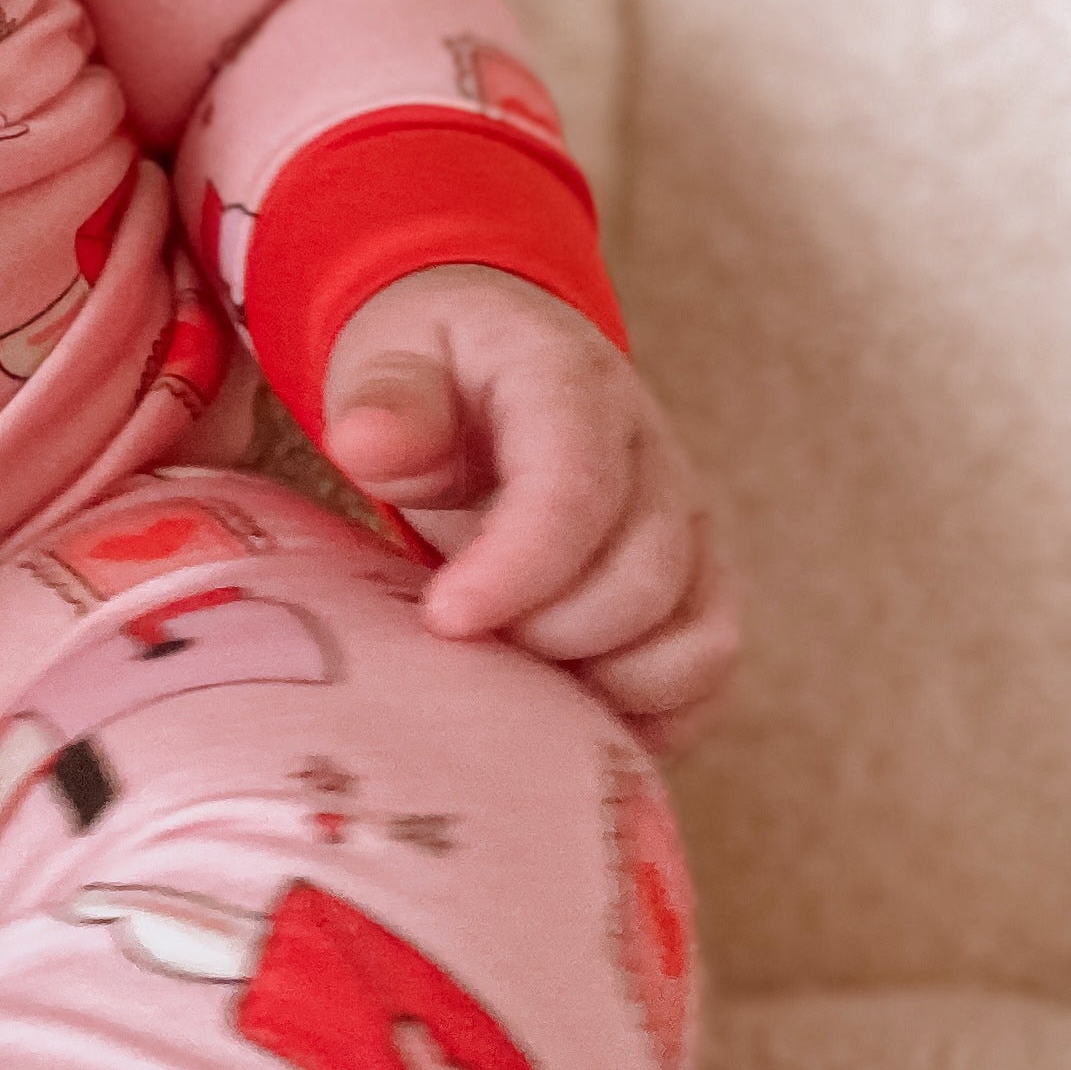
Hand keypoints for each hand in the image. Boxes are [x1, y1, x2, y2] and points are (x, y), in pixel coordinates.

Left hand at [322, 264, 739, 757]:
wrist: (492, 361)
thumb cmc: (436, 369)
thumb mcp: (390, 355)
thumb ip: (386, 400)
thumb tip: (364, 445)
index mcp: (575, 384)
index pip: (574, 491)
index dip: (516, 571)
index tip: (444, 619)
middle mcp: (654, 455)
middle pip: (642, 581)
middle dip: (547, 636)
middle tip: (462, 639)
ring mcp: (688, 525)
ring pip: (693, 640)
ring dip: (601, 683)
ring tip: (509, 670)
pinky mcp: (698, 585)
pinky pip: (706, 675)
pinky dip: (645, 714)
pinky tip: (562, 708)